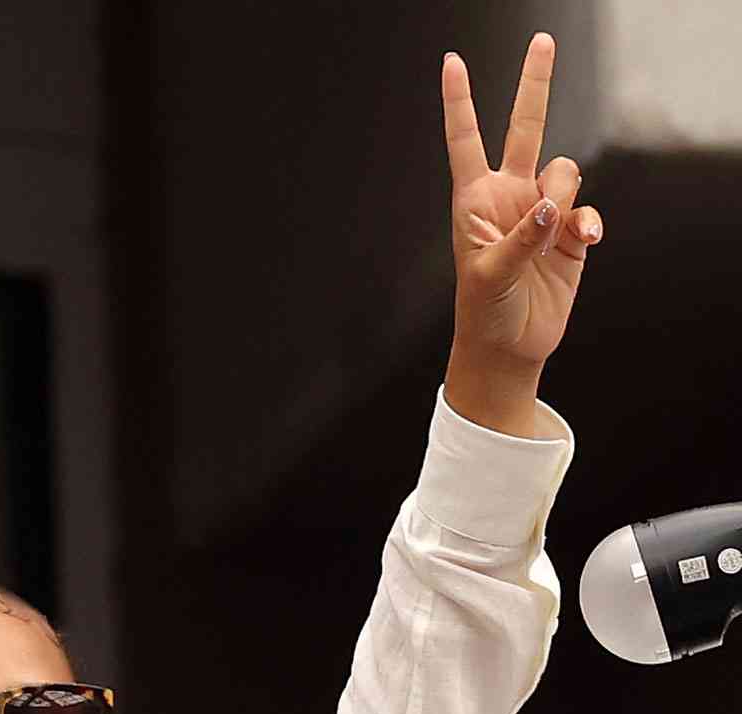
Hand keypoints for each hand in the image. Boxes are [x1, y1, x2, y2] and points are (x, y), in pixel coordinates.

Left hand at [441, 32, 603, 432]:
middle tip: (543, 40)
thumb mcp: (490, 276)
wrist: (509, 347)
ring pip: (567, 170)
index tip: (452, 63)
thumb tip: (552, 205)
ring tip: (555, 232)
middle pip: (526, 129)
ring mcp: (542, 211)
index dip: (460, 103)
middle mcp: (510, 196)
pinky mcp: (569, 231)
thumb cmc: (484, 313)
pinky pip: (587, 208)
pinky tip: (582, 243)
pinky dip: (587, 222)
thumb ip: (521, 238)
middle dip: (535, 84)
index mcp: (476, 201)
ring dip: (566, 194)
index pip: (467, 141)